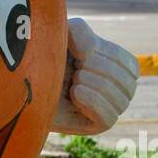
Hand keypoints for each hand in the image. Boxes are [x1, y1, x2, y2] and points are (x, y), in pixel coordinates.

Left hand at [52, 18, 138, 134]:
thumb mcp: (63, 34)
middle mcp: (119, 90)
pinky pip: (109, 119)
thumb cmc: (49, 56)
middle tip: (74, 69)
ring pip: (120, 102)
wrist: (28, 82)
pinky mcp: (96, 126)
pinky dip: (93, 102)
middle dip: (97, 69)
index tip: (80, 52)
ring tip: (73, 81)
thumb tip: (89, 52)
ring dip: (94, 86)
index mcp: (120, 68)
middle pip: (126, 83)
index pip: (128, 64)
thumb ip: (79, 32)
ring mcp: (110, 109)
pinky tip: (74, 93)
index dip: (105, 54)